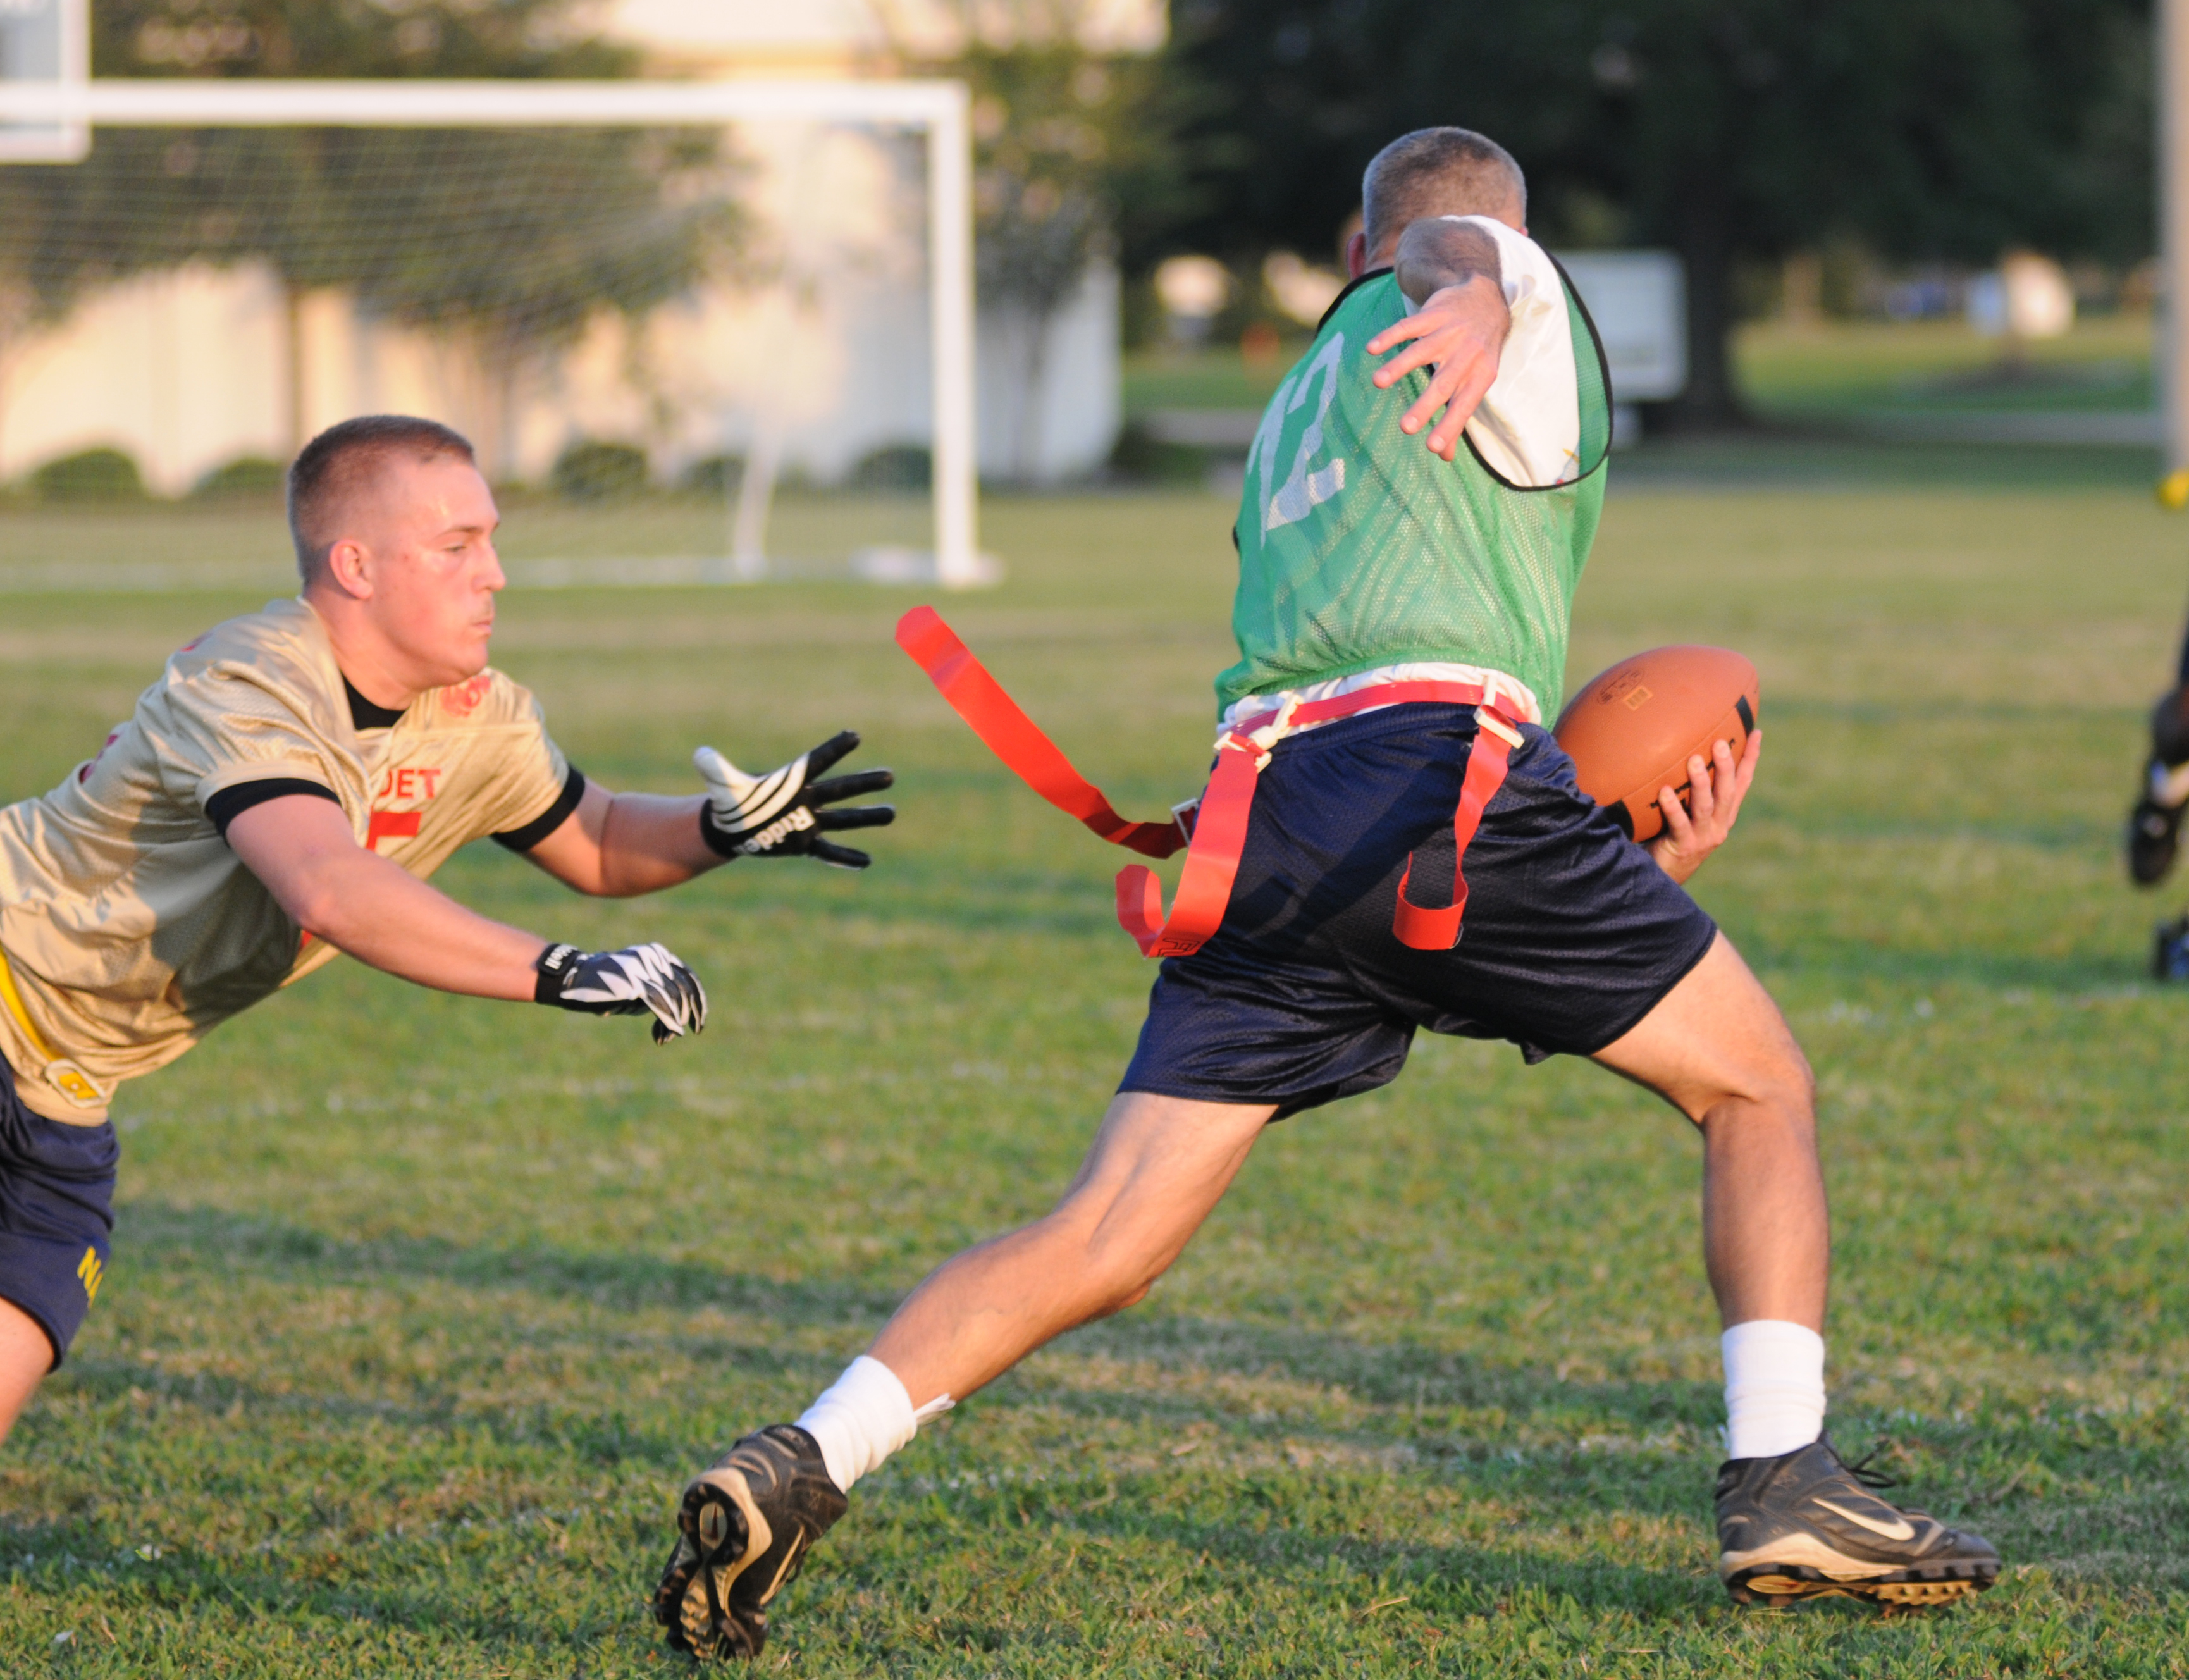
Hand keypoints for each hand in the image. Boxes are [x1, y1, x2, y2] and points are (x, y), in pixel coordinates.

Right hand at [535, 942, 707, 1043]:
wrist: (575, 979)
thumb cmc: (607, 986)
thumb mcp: (637, 988)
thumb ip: (659, 994)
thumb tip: (680, 1019)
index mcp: (658, 954)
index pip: (688, 978)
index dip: (698, 1001)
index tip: (700, 1020)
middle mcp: (655, 958)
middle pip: (684, 990)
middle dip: (690, 1014)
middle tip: (691, 1031)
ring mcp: (645, 969)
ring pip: (674, 999)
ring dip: (674, 1023)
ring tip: (665, 1038)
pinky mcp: (636, 983)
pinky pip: (660, 1006)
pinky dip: (667, 1023)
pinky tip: (662, 1037)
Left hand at [696, 731, 894, 868]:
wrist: (733, 827)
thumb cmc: (732, 801)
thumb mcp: (723, 785)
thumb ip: (716, 769)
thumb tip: (700, 755)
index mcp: (791, 780)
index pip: (817, 761)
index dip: (834, 749)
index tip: (854, 735)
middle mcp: (806, 799)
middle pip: (841, 789)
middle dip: (864, 783)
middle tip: (889, 775)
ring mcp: (809, 822)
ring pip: (844, 818)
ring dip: (868, 816)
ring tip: (892, 813)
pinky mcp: (804, 844)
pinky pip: (829, 851)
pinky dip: (846, 858)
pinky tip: (867, 861)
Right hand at [1365, 274, 1509, 461]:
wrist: (1485, 299)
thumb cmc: (1477, 352)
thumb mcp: (1477, 382)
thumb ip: (1457, 418)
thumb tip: (1445, 457)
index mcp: (1480, 376)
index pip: (1464, 405)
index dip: (1450, 426)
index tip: (1433, 448)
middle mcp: (1467, 354)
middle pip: (1444, 383)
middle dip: (1425, 405)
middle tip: (1405, 428)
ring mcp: (1451, 332)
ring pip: (1423, 351)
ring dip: (1400, 366)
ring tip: (1378, 383)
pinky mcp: (1434, 314)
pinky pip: (1411, 325)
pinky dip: (1391, 336)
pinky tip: (1372, 348)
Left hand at [1647, 729, 1761, 884]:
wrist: (1664, 876)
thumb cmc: (1672, 836)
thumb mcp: (1687, 811)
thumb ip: (1689, 788)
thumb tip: (1679, 751)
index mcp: (1725, 814)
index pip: (1743, 782)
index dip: (1750, 758)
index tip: (1756, 732)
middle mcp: (1719, 825)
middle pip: (1728, 791)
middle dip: (1726, 766)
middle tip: (1720, 742)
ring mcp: (1704, 837)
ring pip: (1706, 806)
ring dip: (1701, 783)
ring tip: (1693, 761)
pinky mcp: (1685, 846)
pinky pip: (1678, 824)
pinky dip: (1673, 807)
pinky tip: (1664, 792)